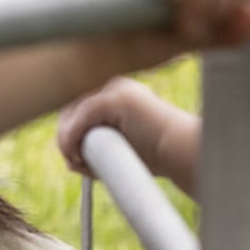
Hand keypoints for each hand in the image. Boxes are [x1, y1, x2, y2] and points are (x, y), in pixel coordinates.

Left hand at [57, 77, 192, 179]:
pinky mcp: (117, 98)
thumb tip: (71, 162)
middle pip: (72, 109)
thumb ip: (99, 152)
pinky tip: (75, 153)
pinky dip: (72, 137)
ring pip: (74, 113)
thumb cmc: (160, 155)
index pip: (80, 110)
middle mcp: (117, 86)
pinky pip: (82, 117)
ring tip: (78, 161)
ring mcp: (117, 89)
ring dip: (68, 140)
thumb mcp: (123, 152)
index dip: (72, 134)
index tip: (74, 159)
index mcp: (120, 96)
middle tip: (73, 162)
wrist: (183, 151)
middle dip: (67, 138)